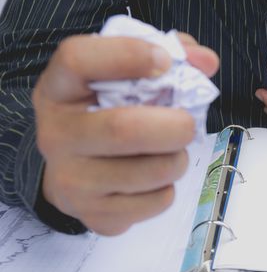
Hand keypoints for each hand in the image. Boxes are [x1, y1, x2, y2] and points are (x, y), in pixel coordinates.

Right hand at [33, 33, 218, 235]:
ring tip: (173, 152)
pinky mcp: (94, 215)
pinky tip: (155, 179)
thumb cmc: (106, 116)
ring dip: (177, 160)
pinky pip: (154, 203)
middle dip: (174, 127)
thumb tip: (206, 61)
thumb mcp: (122, 78)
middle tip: (188, 125)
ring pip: (148, 173)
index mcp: (58, 90)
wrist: (74, 174)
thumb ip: (167, 57)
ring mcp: (71, 181)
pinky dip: (168, 189)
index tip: (164, 61)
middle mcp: (56, 135)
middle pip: (123, 129)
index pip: (78, 60)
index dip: (127, 55)